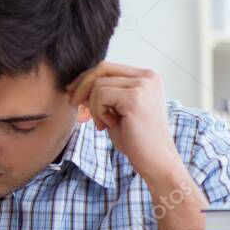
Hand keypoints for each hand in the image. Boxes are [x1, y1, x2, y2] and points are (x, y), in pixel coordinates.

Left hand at [67, 62, 181, 181]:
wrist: (156, 161)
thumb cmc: (136, 139)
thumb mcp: (117, 110)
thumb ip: (103, 94)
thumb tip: (77, 84)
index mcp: (147, 77)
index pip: (108, 68)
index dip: (86, 79)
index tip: (73, 93)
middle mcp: (148, 76)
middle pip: (102, 69)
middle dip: (82, 86)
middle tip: (73, 103)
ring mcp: (143, 85)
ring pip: (98, 84)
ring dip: (94, 106)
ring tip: (104, 124)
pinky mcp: (135, 97)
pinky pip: (100, 95)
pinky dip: (98, 112)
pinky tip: (109, 125)